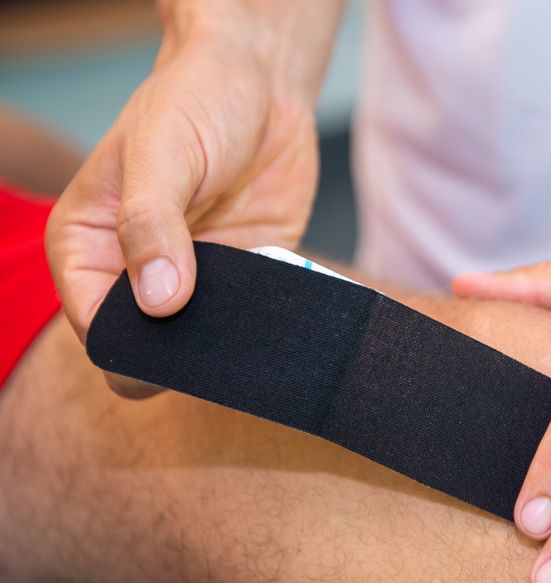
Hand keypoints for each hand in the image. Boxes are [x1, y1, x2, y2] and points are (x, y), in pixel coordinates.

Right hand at [46, 2, 321, 394]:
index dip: (129, 343)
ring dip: (227, 340)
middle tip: (220, 331)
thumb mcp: (161, 154)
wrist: (262, 83)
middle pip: (147, 344)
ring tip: (253, 318)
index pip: (95, 323)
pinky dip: (265, 321)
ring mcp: (194, 278)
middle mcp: (135, 270)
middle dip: (180, 350)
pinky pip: (251, 318)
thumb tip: (157, 302)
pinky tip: (282, 312)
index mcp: (88, 244)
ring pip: (202, 341)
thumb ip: (151, 225)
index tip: (172, 334)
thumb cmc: (194, 100)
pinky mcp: (244, 277)